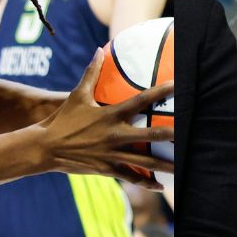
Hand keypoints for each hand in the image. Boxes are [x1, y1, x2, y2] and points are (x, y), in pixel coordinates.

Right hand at [37, 50, 173, 188]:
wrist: (46, 148)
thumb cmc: (63, 119)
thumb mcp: (77, 94)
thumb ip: (91, 72)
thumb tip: (99, 50)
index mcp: (111, 115)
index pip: (142, 101)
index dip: (162, 92)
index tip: (180, 86)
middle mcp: (116, 135)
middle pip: (152, 134)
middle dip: (173, 135)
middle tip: (191, 134)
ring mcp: (113, 154)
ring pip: (146, 161)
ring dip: (166, 165)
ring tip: (184, 168)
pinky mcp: (107, 169)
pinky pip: (131, 177)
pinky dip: (146, 182)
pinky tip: (159, 187)